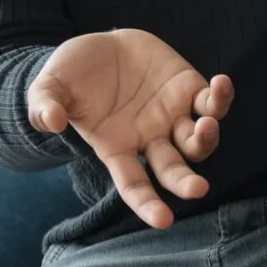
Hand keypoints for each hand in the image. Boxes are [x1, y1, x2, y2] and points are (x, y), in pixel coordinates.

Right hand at [27, 30, 232, 230]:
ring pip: (198, 139)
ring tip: (206, 123)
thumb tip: (51, 122)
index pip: (134, 185)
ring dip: (206, 136)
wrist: (98, 46)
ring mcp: (172, 116)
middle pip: (174, 169)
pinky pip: (211, 100)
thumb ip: (45, 106)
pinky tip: (222, 84)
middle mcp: (150, 139)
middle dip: (186, 181)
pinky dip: (221, 97)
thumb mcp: (48, 88)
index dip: (148, 204)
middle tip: (198, 188)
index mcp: (116, 148)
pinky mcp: (188, 89)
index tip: (163, 221)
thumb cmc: (72, 75)